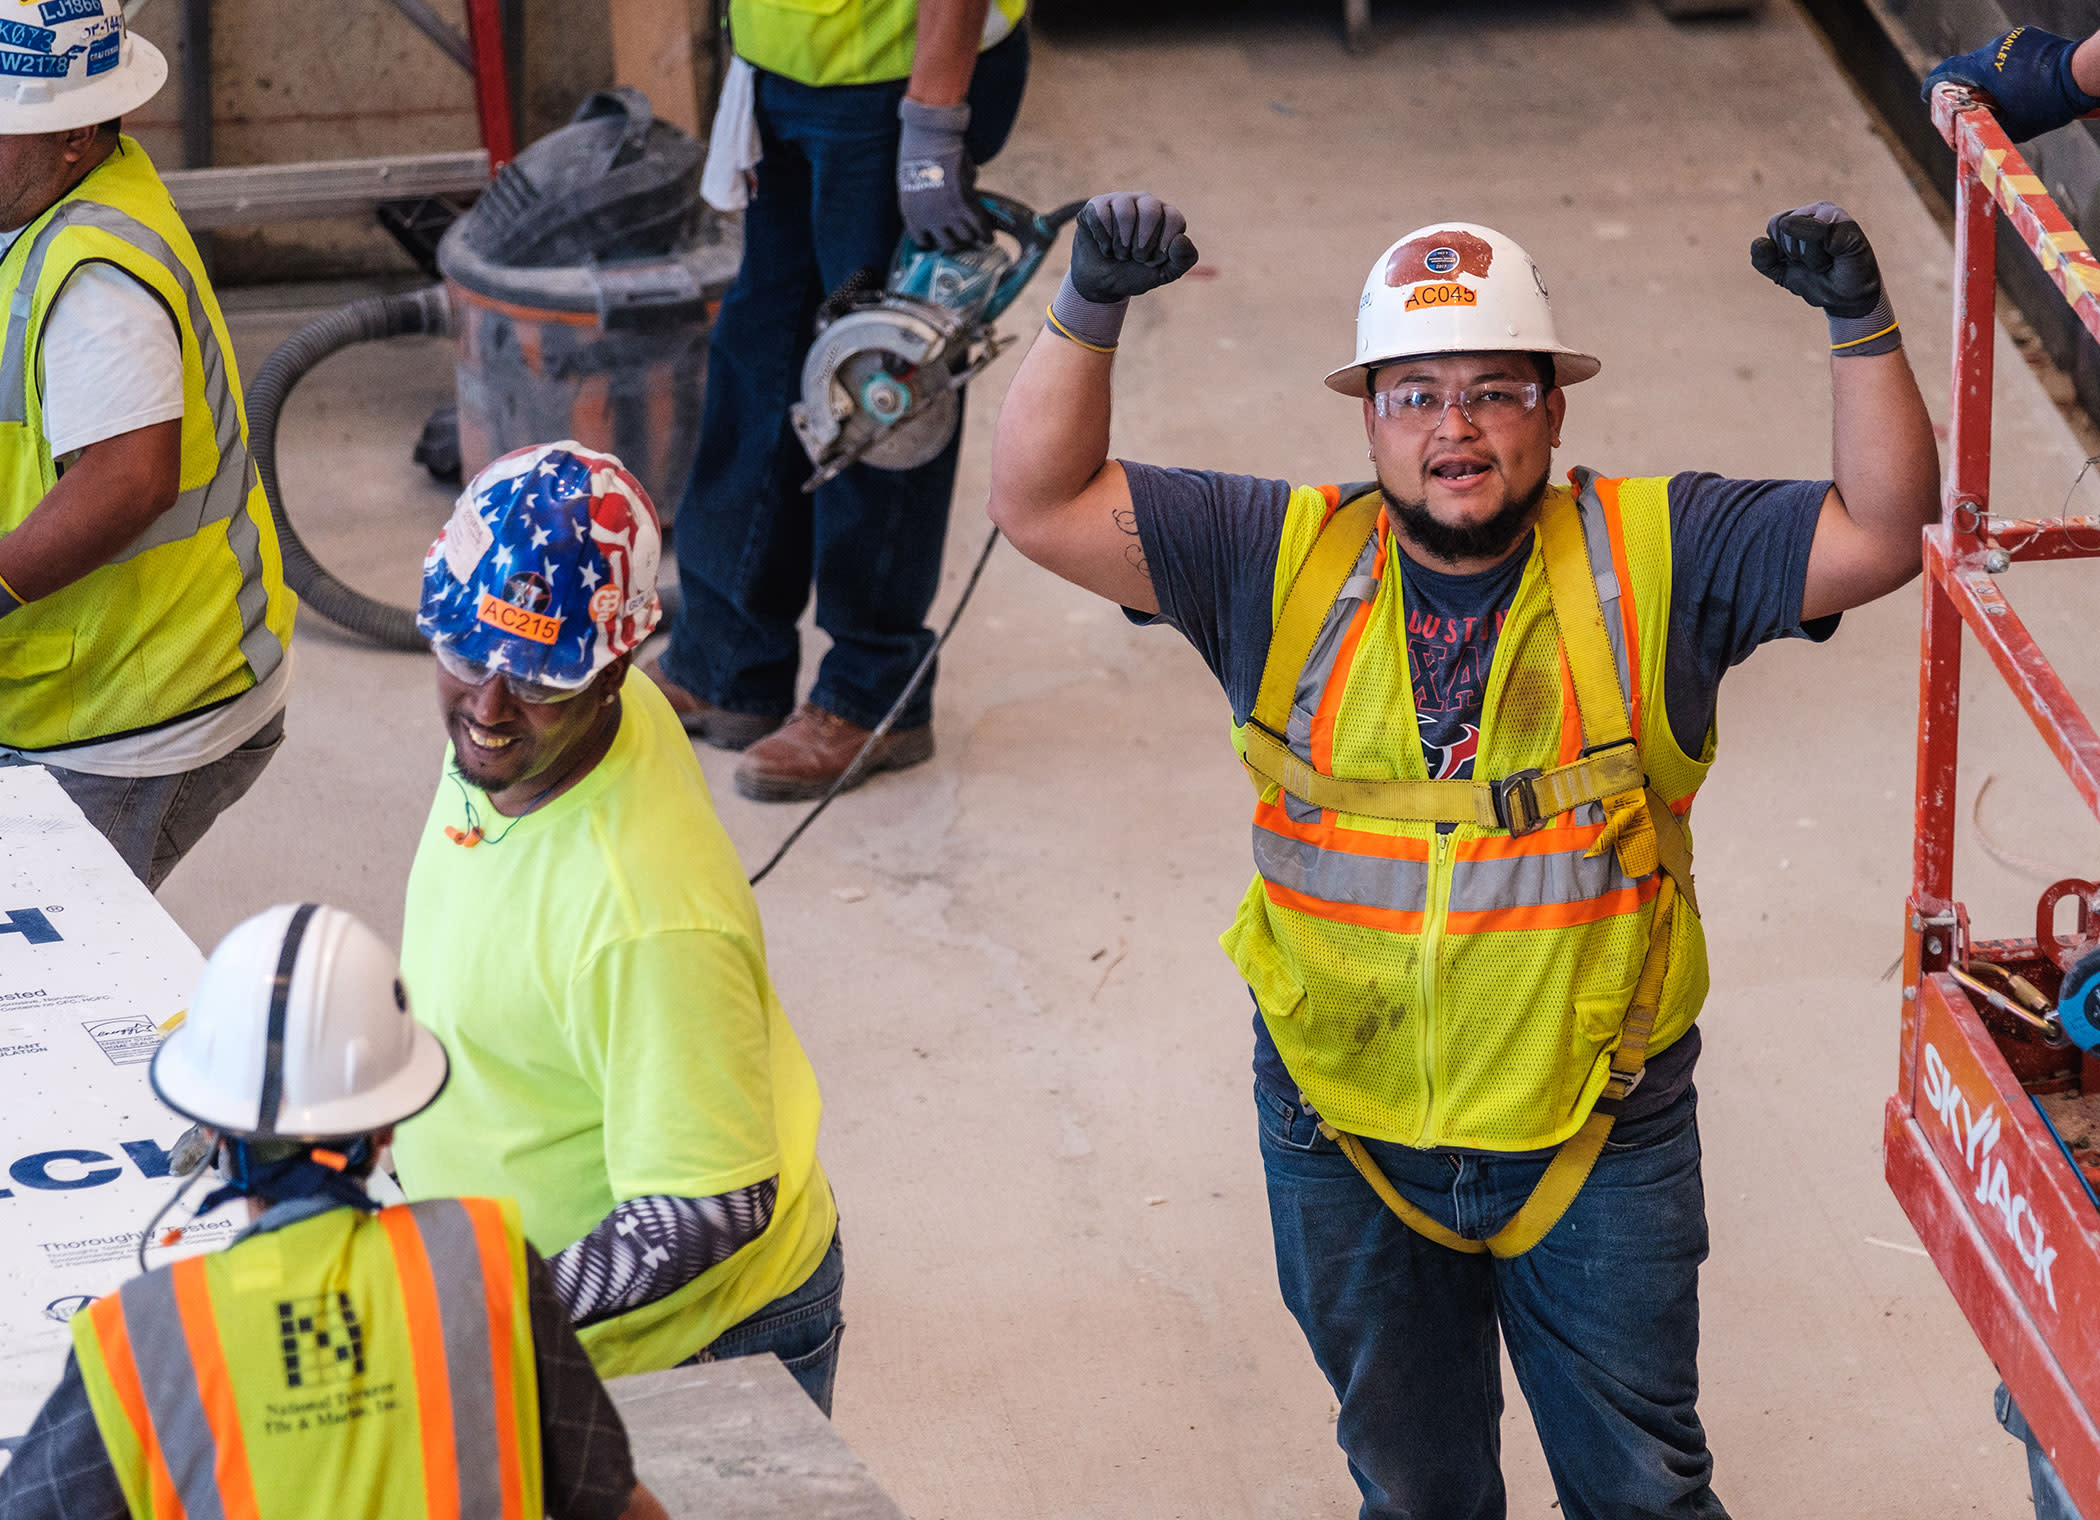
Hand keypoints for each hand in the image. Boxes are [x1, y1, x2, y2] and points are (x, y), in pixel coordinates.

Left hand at [897, 98, 983, 251]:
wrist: (929, 137)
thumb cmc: (920, 152)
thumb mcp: (915, 183)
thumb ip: (928, 199)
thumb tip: (948, 208)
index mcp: (911, 214)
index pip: (923, 241)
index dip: (934, 240)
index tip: (941, 238)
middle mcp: (928, 219)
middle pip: (948, 244)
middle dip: (957, 241)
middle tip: (964, 237)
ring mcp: (946, 214)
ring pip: (966, 237)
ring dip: (972, 235)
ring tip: (978, 234)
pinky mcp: (963, 204)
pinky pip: (979, 227)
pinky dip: (986, 234)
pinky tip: (989, 238)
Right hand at [1069, 192, 1199, 303]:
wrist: (1102, 283)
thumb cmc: (1136, 273)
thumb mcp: (1164, 273)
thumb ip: (1183, 259)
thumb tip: (1181, 239)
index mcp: (1166, 215)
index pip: (1174, 219)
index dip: (1163, 245)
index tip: (1153, 261)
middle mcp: (1145, 202)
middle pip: (1150, 211)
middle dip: (1142, 244)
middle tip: (1135, 257)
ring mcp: (1121, 201)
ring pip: (1125, 212)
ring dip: (1121, 243)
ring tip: (1119, 254)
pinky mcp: (1096, 205)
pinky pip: (1101, 214)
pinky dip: (1103, 239)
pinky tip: (1104, 246)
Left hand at [1749, 203, 1881, 319]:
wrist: (1845, 299)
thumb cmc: (1816, 281)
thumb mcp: (1781, 273)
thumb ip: (1763, 260)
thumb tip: (1759, 242)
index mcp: (1801, 216)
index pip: (1775, 224)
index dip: (1782, 250)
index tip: (1800, 259)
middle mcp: (1818, 209)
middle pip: (1785, 227)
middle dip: (1796, 255)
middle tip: (1818, 262)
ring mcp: (1835, 215)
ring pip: (1801, 234)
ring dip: (1811, 259)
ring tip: (1828, 262)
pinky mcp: (1847, 225)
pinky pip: (1820, 238)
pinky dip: (1822, 259)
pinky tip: (1836, 258)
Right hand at [1924, 27, 2099, 141]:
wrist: (2082, 74)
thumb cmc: (2048, 102)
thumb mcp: (2011, 126)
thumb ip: (1984, 127)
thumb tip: (1967, 138)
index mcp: (1984, 67)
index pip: (1947, 71)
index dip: (1934, 84)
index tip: (1930, 95)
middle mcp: (1994, 47)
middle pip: (1970, 68)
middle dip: (1969, 86)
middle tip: (1974, 105)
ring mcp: (2013, 39)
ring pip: (1990, 61)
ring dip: (1992, 77)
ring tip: (2006, 95)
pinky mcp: (2028, 36)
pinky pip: (2009, 53)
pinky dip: (2009, 68)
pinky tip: (2023, 82)